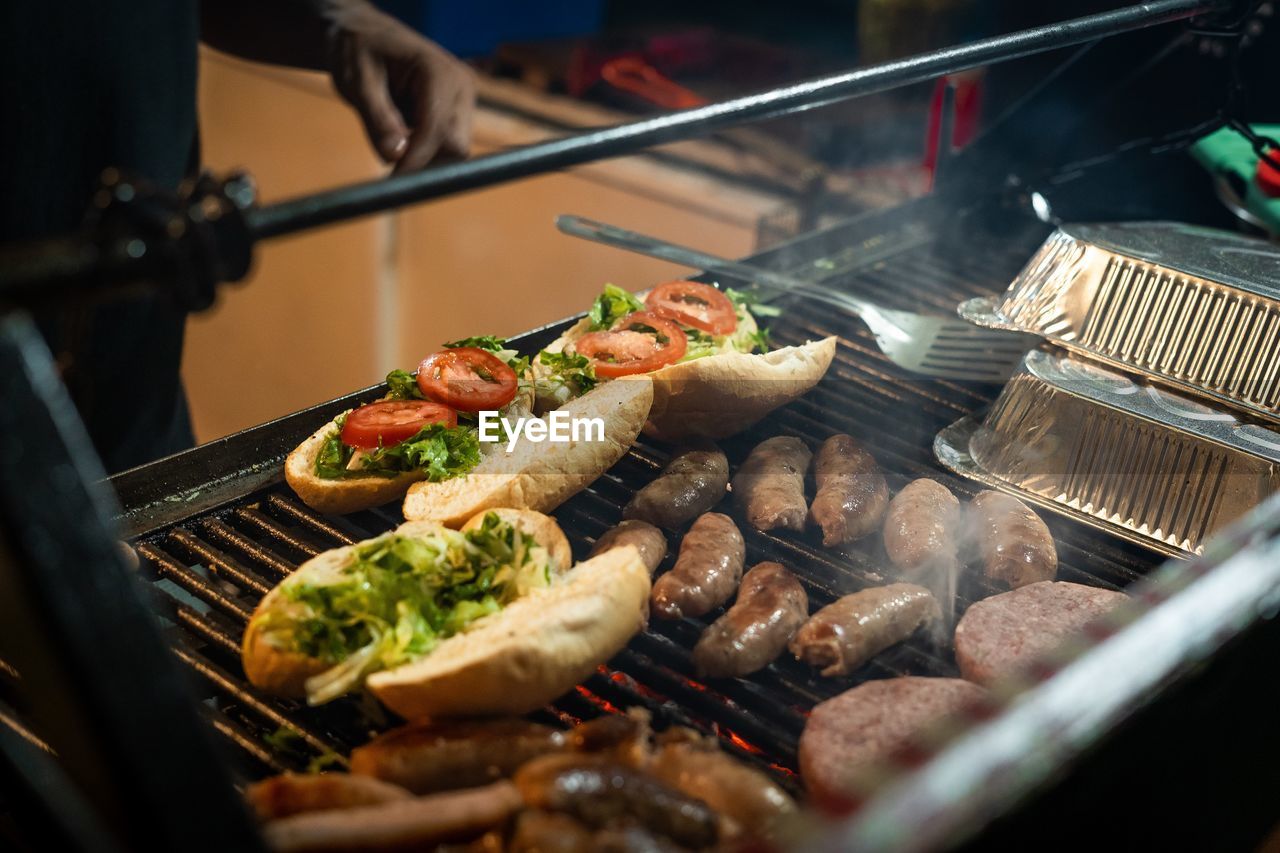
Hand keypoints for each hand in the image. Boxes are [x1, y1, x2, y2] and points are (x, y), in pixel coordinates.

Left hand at [326, 4, 475, 172]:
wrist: (369, 37)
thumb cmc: (360, 52)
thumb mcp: (357, 81)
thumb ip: (377, 118)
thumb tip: (394, 156)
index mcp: (439, 72)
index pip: (438, 130)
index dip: (417, 160)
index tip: (392, 182)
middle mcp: (461, 85)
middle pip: (456, 145)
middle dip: (424, 162)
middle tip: (389, 173)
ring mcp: (465, 99)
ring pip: (455, 150)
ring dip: (424, 157)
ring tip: (392, 143)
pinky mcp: (460, 111)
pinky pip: (449, 145)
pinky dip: (426, 151)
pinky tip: (403, 138)